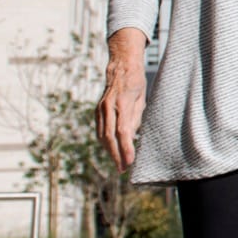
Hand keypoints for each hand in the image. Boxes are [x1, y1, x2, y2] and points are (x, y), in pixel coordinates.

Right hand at [96, 31, 148, 169]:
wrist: (120, 67)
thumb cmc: (135, 83)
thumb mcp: (141, 99)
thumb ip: (135, 119)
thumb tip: (131, 138)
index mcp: (122, 103)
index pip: (122, 131)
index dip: (126, 148)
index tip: (130, 161)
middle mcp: (108, 106)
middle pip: (109, 137)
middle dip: (116, 155)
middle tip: (123, 169)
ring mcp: (100, 109)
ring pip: (102, 136)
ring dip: (110, 151)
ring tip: (119, 164)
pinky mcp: (97, 111)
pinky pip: (100, 131)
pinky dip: (105, 143)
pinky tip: (112, 151)